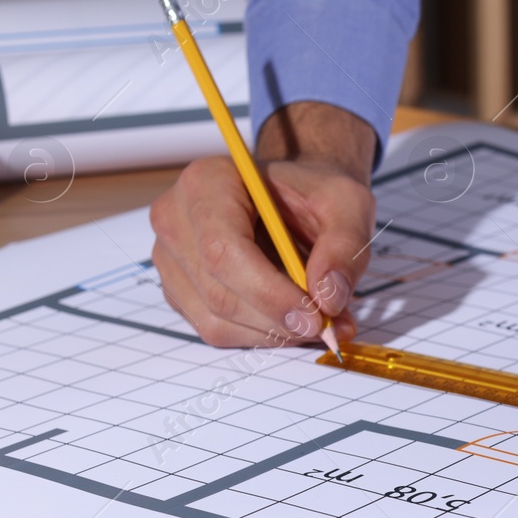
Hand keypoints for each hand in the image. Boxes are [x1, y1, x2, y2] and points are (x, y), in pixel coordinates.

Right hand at [150, 101, 377, 347]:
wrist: (292, 196)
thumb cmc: (312, 193)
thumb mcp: (346, 202)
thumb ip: (344, 246)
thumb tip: (330, 297)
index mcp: (206, 182)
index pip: (223, 250)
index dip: (269, 292)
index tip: (316, 316)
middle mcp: (176, 220)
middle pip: (218, 293)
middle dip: (278, 320)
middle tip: (330, 327)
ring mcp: (171, 259)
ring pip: (216, 320)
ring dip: (274, 333)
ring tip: (320, 321)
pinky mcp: (180, 291)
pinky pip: (216, 330)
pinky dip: (261, 334)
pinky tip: (292, 320)